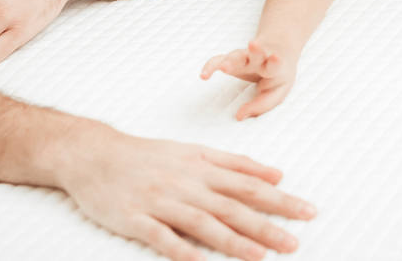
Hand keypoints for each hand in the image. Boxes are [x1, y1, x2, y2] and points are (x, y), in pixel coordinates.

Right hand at [58, 126, 313, 260]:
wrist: (94, 154)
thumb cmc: (148, 155)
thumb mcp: (196, 151)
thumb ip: (236, 164)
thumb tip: (277, 174)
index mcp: (203, 165)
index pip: (250, 184)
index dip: (281, 199)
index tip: (308, 211)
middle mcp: (187, 182)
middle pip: (233, 205)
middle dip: (267, 225)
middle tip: (295, 241)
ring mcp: (161, 201)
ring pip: (204, 223)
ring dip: (235, 241)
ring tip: (262, 256)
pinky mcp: (135, 218)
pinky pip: (162, 238)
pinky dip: (182, 251)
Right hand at [201, 39, 297, 119]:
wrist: (276, 51)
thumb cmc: (276, 76)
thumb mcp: (277, 92)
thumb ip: (261, 105)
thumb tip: (239, 116)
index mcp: (274, 67)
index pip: (275, 64)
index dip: (275, 61)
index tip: (276, 58)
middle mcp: (259, 59)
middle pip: (256, 54)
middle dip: (254, 51)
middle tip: (253, 47)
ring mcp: (244, 57)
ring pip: (237, 55)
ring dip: (231, 59)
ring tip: (224, 66)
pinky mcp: (231, 58)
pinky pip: (218, 60)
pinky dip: (211, 66)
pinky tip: (203, 75)